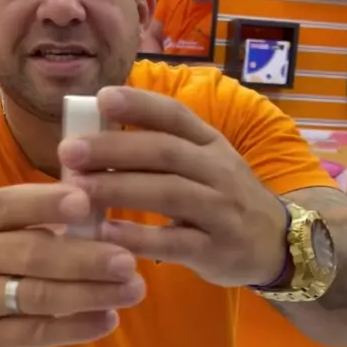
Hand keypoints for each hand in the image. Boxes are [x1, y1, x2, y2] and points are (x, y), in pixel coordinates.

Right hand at [0, 183, 144, 346]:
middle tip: (129, 260)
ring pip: (40, 295)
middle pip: (34, 253)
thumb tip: (90, 209)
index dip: (49, 203)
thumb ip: (17, 221)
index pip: (10, 204)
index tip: (87, 202)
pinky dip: (75, 328)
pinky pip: (34, 332)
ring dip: (91, 293)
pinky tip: (106, 320)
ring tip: (132, 290)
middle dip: (86, 257)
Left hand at [58, 86, 286, 287]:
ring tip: (78, 189)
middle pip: (165, 151)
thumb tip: (96, 133)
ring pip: (168, 192)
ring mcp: (220, 211)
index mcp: (211, 144)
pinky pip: (175, 241)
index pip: (175, 116)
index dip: (140, 104)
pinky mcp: (216, 249)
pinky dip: (140, 236)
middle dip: (115, 148)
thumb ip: (162, 149)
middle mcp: (218, 171)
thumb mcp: (206, 164)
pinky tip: (107, 232)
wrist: (276, 245)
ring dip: (120, 188)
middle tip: (70, 151)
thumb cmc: (225, 199)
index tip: (101, 97)